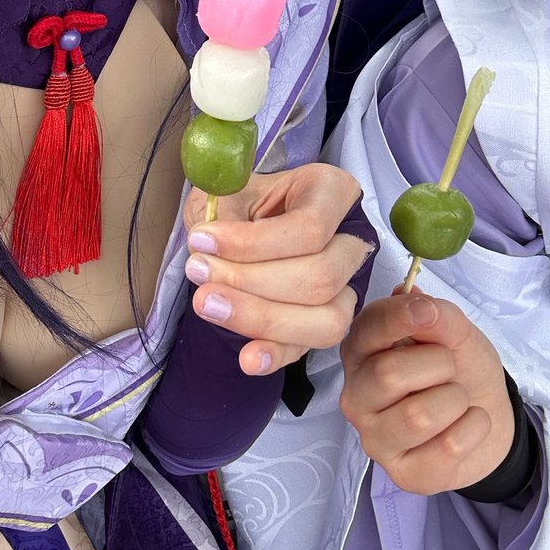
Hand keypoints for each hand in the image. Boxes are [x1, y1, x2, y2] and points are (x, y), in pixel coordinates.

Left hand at [183, 163, 370, 376]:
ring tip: (207, 304)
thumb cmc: (239, 200)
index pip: (310, 228)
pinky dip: (275, 355)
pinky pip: (308, 348)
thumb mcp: (228, 190)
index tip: (201, 241)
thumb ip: (224, 215)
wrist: (237, 225)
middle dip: (252, 282)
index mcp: (332, 192)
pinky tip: (246, 359)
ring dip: (261, 318)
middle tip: (197, 272)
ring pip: (326, 320)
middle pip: (320, 277)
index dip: (253, 243)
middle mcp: (351, 240)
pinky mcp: (323, 322)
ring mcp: (345, 286)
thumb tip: (210, 244)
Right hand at [339, 290, 514, 493]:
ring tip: (458, 397)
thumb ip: (436, 313)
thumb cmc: (458, 365)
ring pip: (418, 417)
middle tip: (450, 366)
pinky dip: (473, 428)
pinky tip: (468, 423)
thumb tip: (416, 302)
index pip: (368, 329)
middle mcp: (355, 394)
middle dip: (438, 364)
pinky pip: (447, 449)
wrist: (486, 412)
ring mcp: (374, 438)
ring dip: (456, 399)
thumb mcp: (454, 329)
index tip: (431, 314)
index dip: (401, 318)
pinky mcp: (402, 474)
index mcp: (360, 351)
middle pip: (389, 375)